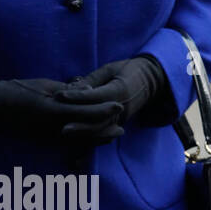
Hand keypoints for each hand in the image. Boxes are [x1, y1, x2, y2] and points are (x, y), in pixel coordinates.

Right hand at [0, 76, 124, 147]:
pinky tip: (89, 143)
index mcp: (55, 111)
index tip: (119, 105)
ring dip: (97, 139)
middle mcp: (53, 128)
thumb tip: (88, 91)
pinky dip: (82, 144)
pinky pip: (68, 146)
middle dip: (106, 130)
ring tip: (111, 137)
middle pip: (88, 131)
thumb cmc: (18, 91)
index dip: (105, 110)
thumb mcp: (45, 86)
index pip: (87, 112)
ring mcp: (48, 138)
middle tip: (121, 128)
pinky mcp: (43, 142)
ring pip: (79, 141)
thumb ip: (68, 91)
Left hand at [55, 55, 172, 139]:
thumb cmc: (128, 70)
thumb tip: (73, 87)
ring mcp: (122, 117)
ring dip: (83, 133)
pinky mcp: (120, 123)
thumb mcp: (111, 68)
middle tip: (61, 127)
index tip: (58, 95)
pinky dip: (91, 138)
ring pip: (101, 129)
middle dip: (79, 124)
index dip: (76, 97)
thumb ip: (93, 78)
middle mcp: (122, 106)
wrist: (151, 81)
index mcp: (120, 89)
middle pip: (98, 118)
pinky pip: (105, 133)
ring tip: (65, 133)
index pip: (95, 96)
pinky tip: (77, 140)